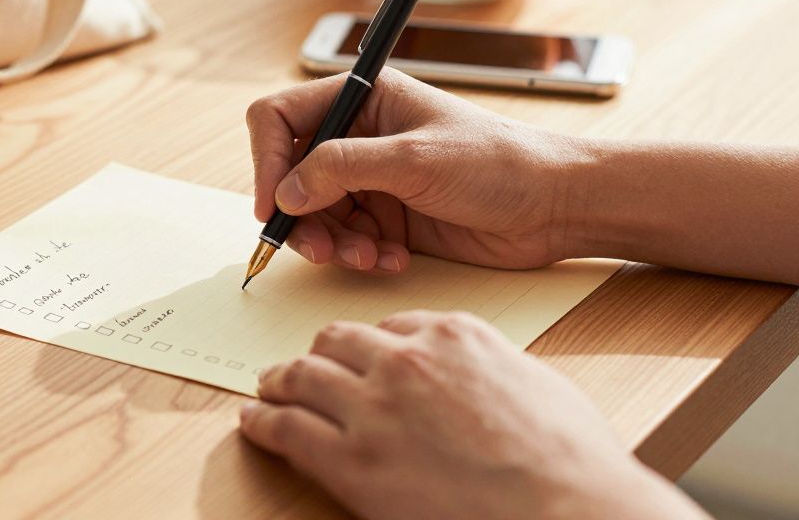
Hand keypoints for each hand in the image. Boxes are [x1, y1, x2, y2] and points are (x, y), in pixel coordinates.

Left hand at [239, 312, 708, 519]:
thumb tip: (479, 378)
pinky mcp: (349, 460)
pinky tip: (254, 421)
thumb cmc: (572, 461)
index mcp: (454, 335)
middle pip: (339, 341)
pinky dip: (263, 421)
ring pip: (303, 375)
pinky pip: (286, 428)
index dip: (371, 345)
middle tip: (304, 366)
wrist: (568, 511)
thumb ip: (491, 367)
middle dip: (320, 353)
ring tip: (268, 388)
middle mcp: (406, 359)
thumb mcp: (537, 384)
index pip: (393, 325)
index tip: (360, 355)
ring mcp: (373, 407)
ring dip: (280, 380)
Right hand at [245, 69, 581, 272]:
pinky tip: (394, 259)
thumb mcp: (414, 159)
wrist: (555, 207)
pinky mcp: (387, 217)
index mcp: (363, 98)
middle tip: (320, 249)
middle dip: (301, 216)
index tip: (272, 204)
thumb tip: (286, 190)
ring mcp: (372, 179)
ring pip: (315, 215)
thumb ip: (342, 168)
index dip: (267, 160)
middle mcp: (360, 136)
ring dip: (333, 243)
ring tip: (367, 258)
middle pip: (291, 175)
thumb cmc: (499, 163)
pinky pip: (347, 240)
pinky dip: (360, 255)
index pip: (280, 118)